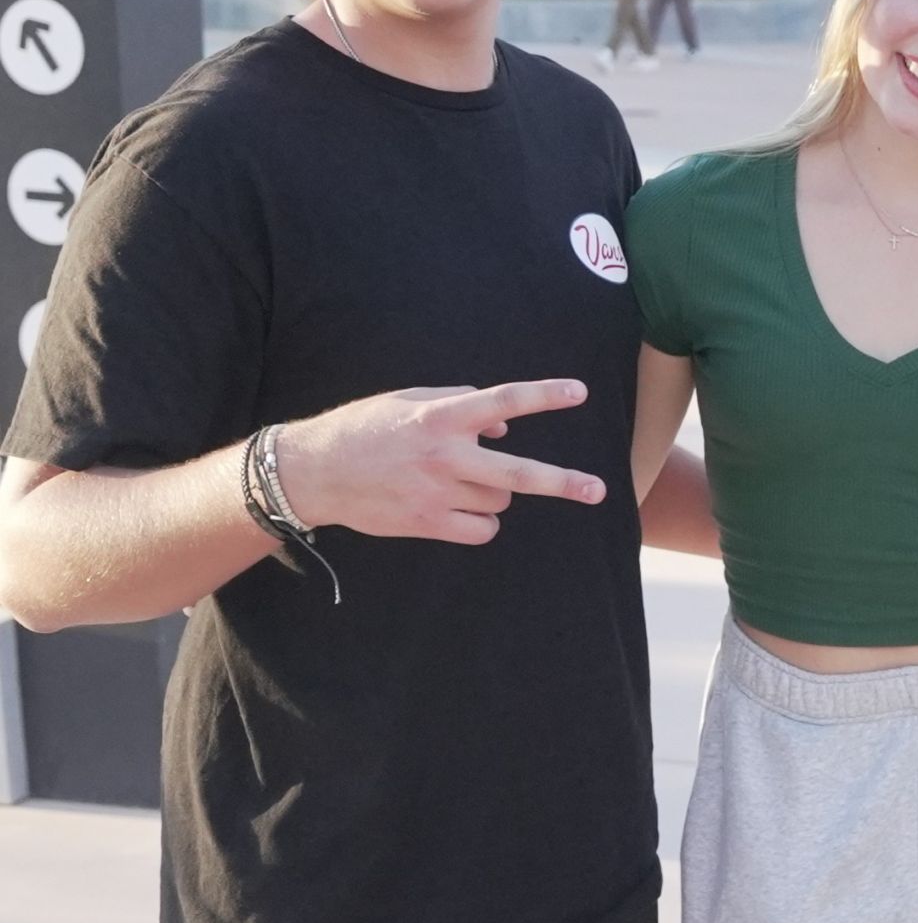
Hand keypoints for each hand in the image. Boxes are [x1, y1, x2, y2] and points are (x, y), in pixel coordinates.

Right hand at [272, 381, 607, 544]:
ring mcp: (436, 494)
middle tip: (599, 490)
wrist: (312, 473)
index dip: (543, 396)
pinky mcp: (427, 525)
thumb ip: (458, 404)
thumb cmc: (365, 430)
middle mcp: (443, 456)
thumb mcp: (407, 402)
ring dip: (493, 492)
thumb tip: (503, 427)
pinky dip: (480, 522)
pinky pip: (482, 530)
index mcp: (439, 417)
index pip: (502, 401)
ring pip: (499, 500)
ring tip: (459, 482)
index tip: (580, 392)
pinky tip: (457, 509)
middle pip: (518, 474)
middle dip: (563, 483)